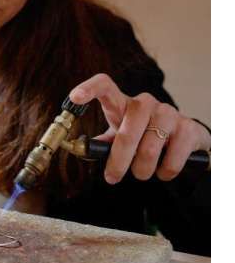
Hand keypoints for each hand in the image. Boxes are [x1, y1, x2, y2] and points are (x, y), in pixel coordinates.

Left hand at [69, 73, 210, 183]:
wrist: (187, 142)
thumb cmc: (146, 138)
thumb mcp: (122, 137)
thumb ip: (104, 143)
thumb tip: (81, 149)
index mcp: (125, 103)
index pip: (105, 85)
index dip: (89, 88)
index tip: (74, 98)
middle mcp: (146, 103)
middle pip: (127, 129)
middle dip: (119, 159)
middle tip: (112, 177)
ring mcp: (168, 113)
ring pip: (150, 146)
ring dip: (143, 168)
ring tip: (142, 173)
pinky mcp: (188, 128)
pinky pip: (173, 157)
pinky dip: (165, 171)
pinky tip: (164, 171)